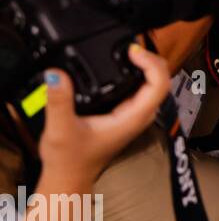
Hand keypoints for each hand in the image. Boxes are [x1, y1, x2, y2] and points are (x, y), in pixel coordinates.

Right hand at [38, 45, 171, 187]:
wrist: (68, 176)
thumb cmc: (68, 159)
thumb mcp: (60, 129)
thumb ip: (59, 102)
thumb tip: (56, 74)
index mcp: (133, 117)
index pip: (159, 84)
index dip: (151, 63)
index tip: (132, 50)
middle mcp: (139, 115)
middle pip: (160, 80)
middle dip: (150, 59)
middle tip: (129, 45)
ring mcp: (134, 114)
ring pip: (152, 83)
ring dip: (144, 65)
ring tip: (127, 50)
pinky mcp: (125, 113)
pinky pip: (139, 88)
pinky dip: (135, 73)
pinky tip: (122, 64)